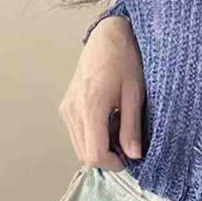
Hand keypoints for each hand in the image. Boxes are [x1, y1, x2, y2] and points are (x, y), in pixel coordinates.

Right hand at [59, 16, 144, 170]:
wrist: (108, 36)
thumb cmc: (125, 60)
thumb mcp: (135, 93)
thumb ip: (132, 127)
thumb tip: (133, 155)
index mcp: (91, 107)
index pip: (94, 154)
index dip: (113, 163)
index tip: (131, 158)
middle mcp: (73, 110)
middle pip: (84, 154)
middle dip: (107, 157)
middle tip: (128, 145)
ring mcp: (67, 108)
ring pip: (79, 145)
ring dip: (99, 147)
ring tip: (120, 129)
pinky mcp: (66, 105)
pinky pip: (77, 132)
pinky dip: (92, 135)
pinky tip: (109, 121)